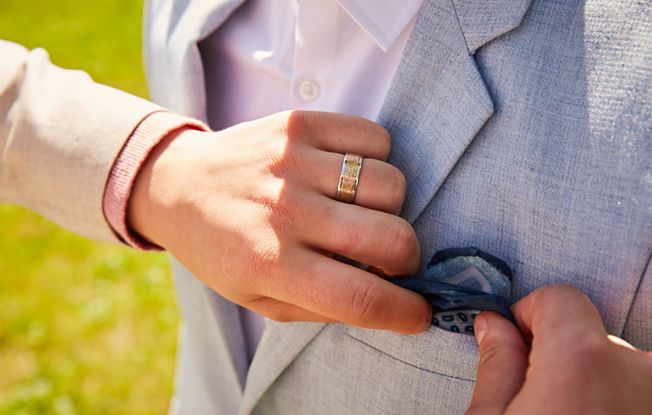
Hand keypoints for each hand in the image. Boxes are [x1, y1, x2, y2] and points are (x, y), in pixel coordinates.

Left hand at [127, 110, 430, 332]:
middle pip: (391, 239)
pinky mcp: (299, 124)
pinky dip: (377, 160)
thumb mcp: (259, 299)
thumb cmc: (222, 250)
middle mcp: (285, 211)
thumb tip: (390, 299)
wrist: (177, 183)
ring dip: (390, 207)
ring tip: (361, 211)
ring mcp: (293, 162)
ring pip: (392, 184)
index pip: (362, 298)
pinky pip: (375, 138)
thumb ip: (324, 306)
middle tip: (389, 259)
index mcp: (272, 265)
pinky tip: (350, 174)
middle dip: (407, 259)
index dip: (405, 312)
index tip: (417, 312)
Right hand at [467, 284, 651, 413]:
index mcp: (583, 362)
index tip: (517, 340)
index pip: (560, 298)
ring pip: (620, 368)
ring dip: (596, 383)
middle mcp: (638, 373)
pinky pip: (640, 389)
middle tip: (540, 397)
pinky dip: (620, 400)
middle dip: (563, 358)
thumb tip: (495, 329)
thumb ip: (498, 365)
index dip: (528, 314)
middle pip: (590, 336)